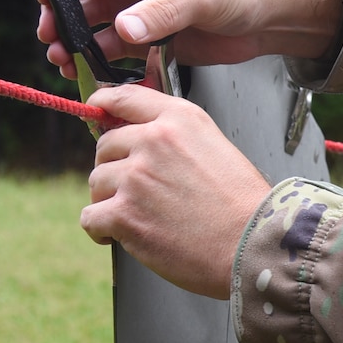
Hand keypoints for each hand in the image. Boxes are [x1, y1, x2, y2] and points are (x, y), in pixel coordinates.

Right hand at [25, 0, 342, 78]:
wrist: (271, 14)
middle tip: (52, 39)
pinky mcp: (146, 37)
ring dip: (70, 43)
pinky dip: (95, 64)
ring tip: (66, 64)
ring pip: (84, 24)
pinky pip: (109, 50)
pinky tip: (94, 78)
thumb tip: (122, 29)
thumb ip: (162, 12)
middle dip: (52, 13)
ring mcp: (132, 8)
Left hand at [80, 84, 274, 297]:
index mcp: (180, 120)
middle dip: (114, 168)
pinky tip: (119, 235)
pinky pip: (90, 217)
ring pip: (96, 182)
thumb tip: (141, 142)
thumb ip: (177, 136)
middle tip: (136, 192)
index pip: (125, 98)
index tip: (94, 110)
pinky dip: (101, 230)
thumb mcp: (216, 147)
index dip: (103, 105)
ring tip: (138, 217)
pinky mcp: (123, 213)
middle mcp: (154, 141)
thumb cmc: (242, 206)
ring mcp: (135, 176)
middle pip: (106, 146)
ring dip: (109, 201)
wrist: (252, 244)